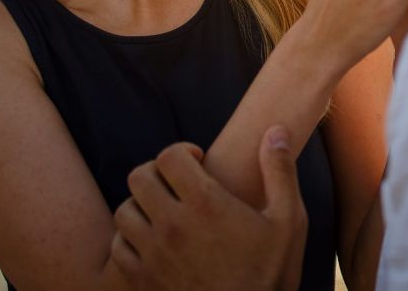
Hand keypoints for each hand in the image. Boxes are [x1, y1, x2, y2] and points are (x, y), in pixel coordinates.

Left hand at [112, 127, 307, 290]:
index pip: (169, 156)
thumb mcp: (289, 220)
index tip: (197, 160)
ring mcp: (153, 255)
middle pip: (139, 177)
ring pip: (124, 211)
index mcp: (206, 204)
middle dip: (157, 172)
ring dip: (141, 204)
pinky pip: (118, 247)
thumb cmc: (270, 273)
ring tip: (163, 210)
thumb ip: (280, 171)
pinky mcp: (142, 281)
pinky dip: (129, 238)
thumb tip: (276, 130)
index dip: (182, 150)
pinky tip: (152, 241)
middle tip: (177, 182)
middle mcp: (172, 226)